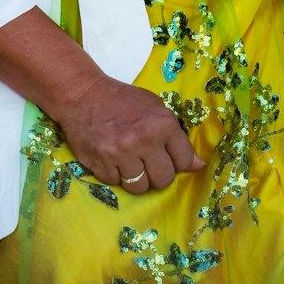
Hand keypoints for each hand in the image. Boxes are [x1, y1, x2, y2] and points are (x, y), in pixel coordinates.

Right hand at [54, 73, 204, 194]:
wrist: (84, 96)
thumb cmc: (125, 101)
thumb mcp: (157, 109)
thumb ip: (177, 138)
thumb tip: (199, 165)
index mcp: (163, 125)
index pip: (184, 161)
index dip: (179, 163)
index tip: (171, 159)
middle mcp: (143, 141)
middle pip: (163, 180)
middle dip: (159, 175)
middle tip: (150, 163)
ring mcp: (120, 154)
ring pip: (140, 187)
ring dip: (138, 179)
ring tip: (131, 162)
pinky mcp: (99, 164)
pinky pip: (116, 184)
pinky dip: (116, 175)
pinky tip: (113, 159)